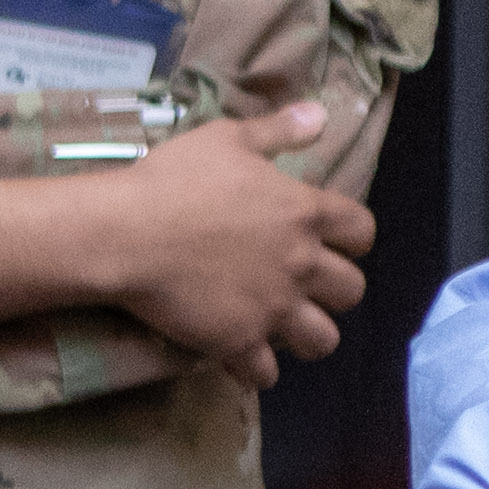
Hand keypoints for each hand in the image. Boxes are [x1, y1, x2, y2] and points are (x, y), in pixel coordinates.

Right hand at [0, 102, 374, 385]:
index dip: (354, 238)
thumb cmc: (174, 179)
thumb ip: (278, 130)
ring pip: (322, 339)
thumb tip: (320, 115)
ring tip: (284, 328)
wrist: (126, 232)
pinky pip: (266, 373)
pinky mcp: (239, 341)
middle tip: (306, 287)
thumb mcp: (228, 139)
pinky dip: (257, 370)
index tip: (335, 241)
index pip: (362, 231)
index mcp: (303, 213)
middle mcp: (300, 263)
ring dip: (308, 336)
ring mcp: (273, 307)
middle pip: (352, 291)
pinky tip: (243, 358)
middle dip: (335, 292)